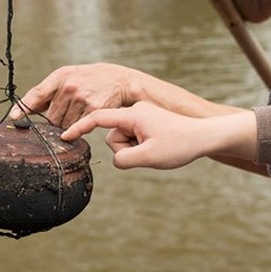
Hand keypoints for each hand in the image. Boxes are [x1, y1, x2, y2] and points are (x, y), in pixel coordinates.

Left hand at [11, 63, 143, 128]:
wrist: (118, 80)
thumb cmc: (88, 80)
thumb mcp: (67, 78)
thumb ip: (46, 94)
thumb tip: (22, 111)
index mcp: (60, 76)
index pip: (37, 93)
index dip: (24, 107)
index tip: (13, 117)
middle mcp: (70, 86)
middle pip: (51, 118)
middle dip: (55, 121)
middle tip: (66, 114)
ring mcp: (82, 98)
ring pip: (64, 126)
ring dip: (67, 126)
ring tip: (78, 113)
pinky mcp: (94, 109)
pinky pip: (78, 128)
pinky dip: (78, 129)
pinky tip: (83, 120)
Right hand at [63, 101, 253, 170]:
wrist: (206, 136)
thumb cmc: (180, 145)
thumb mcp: (148, 157)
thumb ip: (123, 160)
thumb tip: (115, 160)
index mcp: (133, 114)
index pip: (97, 118)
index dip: (79, 129)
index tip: (64, 137)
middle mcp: (136, 111)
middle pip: (113, 134)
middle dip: (124, 148)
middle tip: (148, 153)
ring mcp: (142, 116)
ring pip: (123, 139)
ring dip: (134, 150)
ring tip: (155, 151)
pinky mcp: (148, 123)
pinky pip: (133, 138)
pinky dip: (141, 148)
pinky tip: (157, 150)